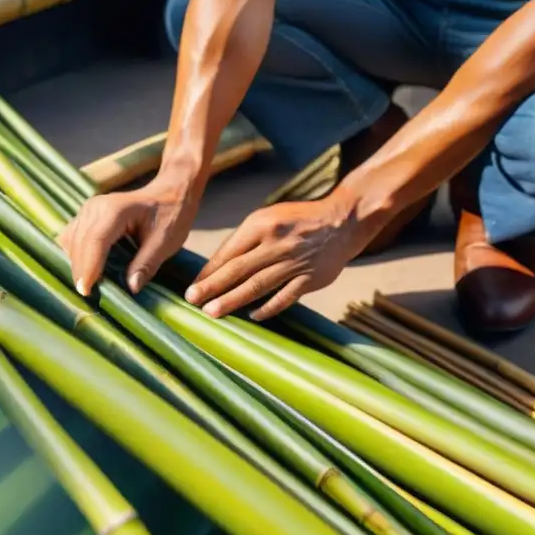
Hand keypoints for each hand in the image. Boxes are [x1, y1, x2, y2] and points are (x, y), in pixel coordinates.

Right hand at [58, 171, 202, 295]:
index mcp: (116, 210)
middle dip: (80, 271)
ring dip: (76, 264)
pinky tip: (87, 272)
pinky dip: (75, 256)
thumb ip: (147, 264)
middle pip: (78, 243)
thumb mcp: (165, 242)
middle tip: (88, 297)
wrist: (169, 192)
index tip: (85, 291)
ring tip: (88, 287)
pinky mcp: (85, 215)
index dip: (88, 268)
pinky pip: (71, 238)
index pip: (95, 241)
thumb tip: (131, 288)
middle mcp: (96, 207)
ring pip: (70, 241)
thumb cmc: (170, 215)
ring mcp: (88, 209)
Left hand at [184, 190, 371, 320]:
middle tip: (191, 300)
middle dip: (212, 287)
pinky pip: (285, 297)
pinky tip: (252, 316)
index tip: (192, 286)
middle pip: (238, 269)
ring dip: (232, 300)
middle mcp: (276, 243)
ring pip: (257, 285)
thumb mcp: (269, 218)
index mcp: (261, 224)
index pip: (229, 251)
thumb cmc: (297, 220)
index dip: (209, 271)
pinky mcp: (311, 278)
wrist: (343, 221)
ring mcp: (294, 262)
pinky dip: (268, 308)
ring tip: (212, 312)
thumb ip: (245, 240)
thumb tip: (216, 268)